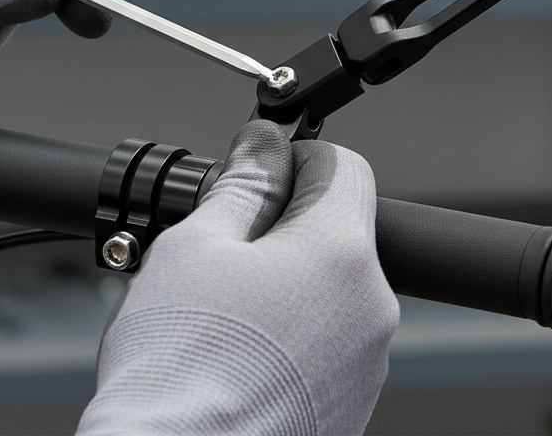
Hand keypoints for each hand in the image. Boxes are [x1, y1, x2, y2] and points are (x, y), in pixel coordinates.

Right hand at [79, 121, 399, 435]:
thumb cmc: (179, 371)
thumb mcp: (196, 246)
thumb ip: (242, 183)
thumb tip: (264, 146)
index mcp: (341, 253)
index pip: (344, 167)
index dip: (296, 159)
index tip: (260, 174)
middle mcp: (371, 307)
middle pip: (339, 228)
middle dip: (285, 224)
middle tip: (225, 247)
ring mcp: (366, 362)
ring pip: (332, 287)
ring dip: (288, 280)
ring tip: (223, 309)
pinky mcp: (350, 405)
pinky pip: (329, 341)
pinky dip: (292, 331)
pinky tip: (239, 351)